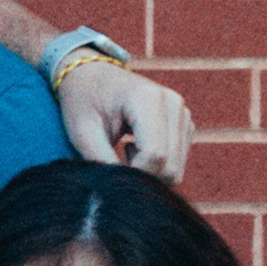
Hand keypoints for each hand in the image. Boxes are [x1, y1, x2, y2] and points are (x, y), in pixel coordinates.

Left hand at [54, 60, 192, 181]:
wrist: (91, 75)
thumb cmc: (82, 101)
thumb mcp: (82, 131)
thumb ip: (100, 160)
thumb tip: (117, 191)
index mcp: (148, 99)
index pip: (155, 154)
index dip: (133, 173)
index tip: (109, 170)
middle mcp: (173, 103)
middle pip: (170, 165)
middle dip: (141, 175)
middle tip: (113, 159)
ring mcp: (182, 112)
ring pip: (176, 167)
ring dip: (148, 169)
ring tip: (124, 148)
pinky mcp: (184, 123)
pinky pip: (177, 161)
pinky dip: (156, 163)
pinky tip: (135, 145)